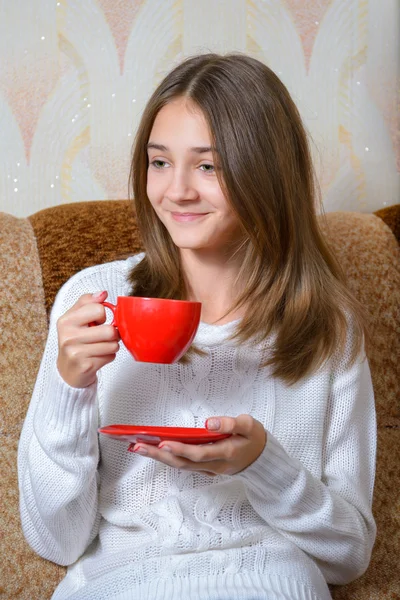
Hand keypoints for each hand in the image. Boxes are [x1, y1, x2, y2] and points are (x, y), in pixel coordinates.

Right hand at [56, 291, 119, 387]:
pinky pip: (110, 357)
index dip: (102, 315)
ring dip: (112, 346)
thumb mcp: (75, 318)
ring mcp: (76, 353)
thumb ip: (87, 302)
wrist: (67, 370)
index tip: (96, 321)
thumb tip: (103, 293)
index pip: (98, 309)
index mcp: (66, 321)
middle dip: (112, 333)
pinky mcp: (85, 366)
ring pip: (113, 345)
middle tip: (104, 336)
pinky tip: (98, 357)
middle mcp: (68, 337)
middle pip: (109, 330)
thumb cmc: (74, 341)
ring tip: (101, 347)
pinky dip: (109, 357)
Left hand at [132, 414, 266, 475]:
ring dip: (160, 458)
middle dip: (160, 456)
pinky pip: (185, 465)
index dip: (181, 450)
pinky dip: (169, 459)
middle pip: (184, 463)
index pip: (199, 454)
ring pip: (181, 466)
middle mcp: (214, 465)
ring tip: (139, 447)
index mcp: (226, 453)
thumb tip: (209, 423)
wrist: (263, 459)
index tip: (164, 443)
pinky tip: (156, 451)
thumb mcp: (249, 425)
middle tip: (138, 446)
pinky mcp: (206, 469)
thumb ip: (231, 424)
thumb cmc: (254, 438)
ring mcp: (209, 469)